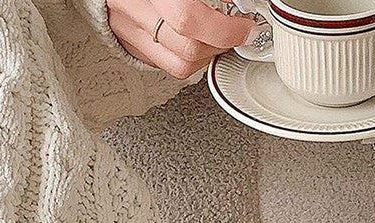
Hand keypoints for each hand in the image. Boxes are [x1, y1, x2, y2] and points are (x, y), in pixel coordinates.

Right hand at [108, 0, 257, 78]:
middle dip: (221, 44)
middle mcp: (133, 11)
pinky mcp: (130, 43)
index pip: (188, 19)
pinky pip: (165, 63)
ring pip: (179, 65)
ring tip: (218, 37)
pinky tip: (195, 40)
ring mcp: (129, 31)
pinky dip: (187, 57)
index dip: (224, 29)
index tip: (245, 26)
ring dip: (207, 55)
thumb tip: (236, 3)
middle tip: (237, 31)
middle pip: (188, 49)